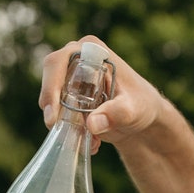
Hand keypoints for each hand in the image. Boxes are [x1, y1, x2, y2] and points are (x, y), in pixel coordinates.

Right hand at [38, 35, 165, 153]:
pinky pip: (59, 111)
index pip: (59, 62)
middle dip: (52, 108)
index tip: (53, 115)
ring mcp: (72, 78)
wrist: (143, 117)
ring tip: (89, 140)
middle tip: (57, 130)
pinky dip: (68, 128)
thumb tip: (92, 124)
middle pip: (50, 80)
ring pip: (53, 99)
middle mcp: (78, 59)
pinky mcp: (70, 96)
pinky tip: (92, 141)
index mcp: (92, 51)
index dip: (50, 86)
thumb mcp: (132, 110)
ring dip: (62, 122)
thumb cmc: (141, 105)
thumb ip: (116, 114)